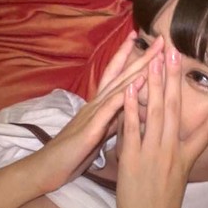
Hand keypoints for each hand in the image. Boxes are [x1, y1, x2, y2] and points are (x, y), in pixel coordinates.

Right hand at [29, 32, 164, 191]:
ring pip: (116, 88)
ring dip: (134, 71)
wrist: (47, 168)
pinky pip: (106, 111)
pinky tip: (133, 88)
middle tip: (161, 39)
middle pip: (121, 75)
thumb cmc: (73, 152)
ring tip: (152, 56)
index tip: (151, 45)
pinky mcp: (89, 130)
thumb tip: (133, 112)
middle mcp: (95, 104)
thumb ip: (114, 119)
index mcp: (99, 105)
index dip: (133, 59)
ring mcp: (91, 115)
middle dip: (141, 57)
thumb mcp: (99, 132)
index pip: (117, 76)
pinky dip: (121, 98)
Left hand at [114, 48, 207, 207]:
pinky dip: (131, 108)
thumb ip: (174, 157)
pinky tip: (129, 89)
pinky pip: (132, 128)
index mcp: (188, 159)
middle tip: (176, 51)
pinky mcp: (133, 160)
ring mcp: (153, 155)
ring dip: (155, 83)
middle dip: (176, 78)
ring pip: (156, 112)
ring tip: (155, 59)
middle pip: (177, 109)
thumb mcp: (176, 181)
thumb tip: (172, 139)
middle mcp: (173, 153)